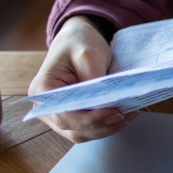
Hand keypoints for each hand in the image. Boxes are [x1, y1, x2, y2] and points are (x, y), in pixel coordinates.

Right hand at [28, 15, 136, 142]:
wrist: (77, 39)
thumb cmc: (78, 43)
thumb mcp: (88, 54)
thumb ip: (94, 78)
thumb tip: (107, 102)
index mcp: (43, 91)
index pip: (64, 116)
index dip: (90, 120)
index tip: (115, 113)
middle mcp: (46, 108)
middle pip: (73, 129)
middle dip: (102, 125)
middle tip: (127, 114)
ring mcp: (58, 114)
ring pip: (82, 133)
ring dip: (106, 127)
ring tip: (128, 114)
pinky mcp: (72, 115)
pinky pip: (88, 128)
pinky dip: (105, 124)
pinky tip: (122, 115)